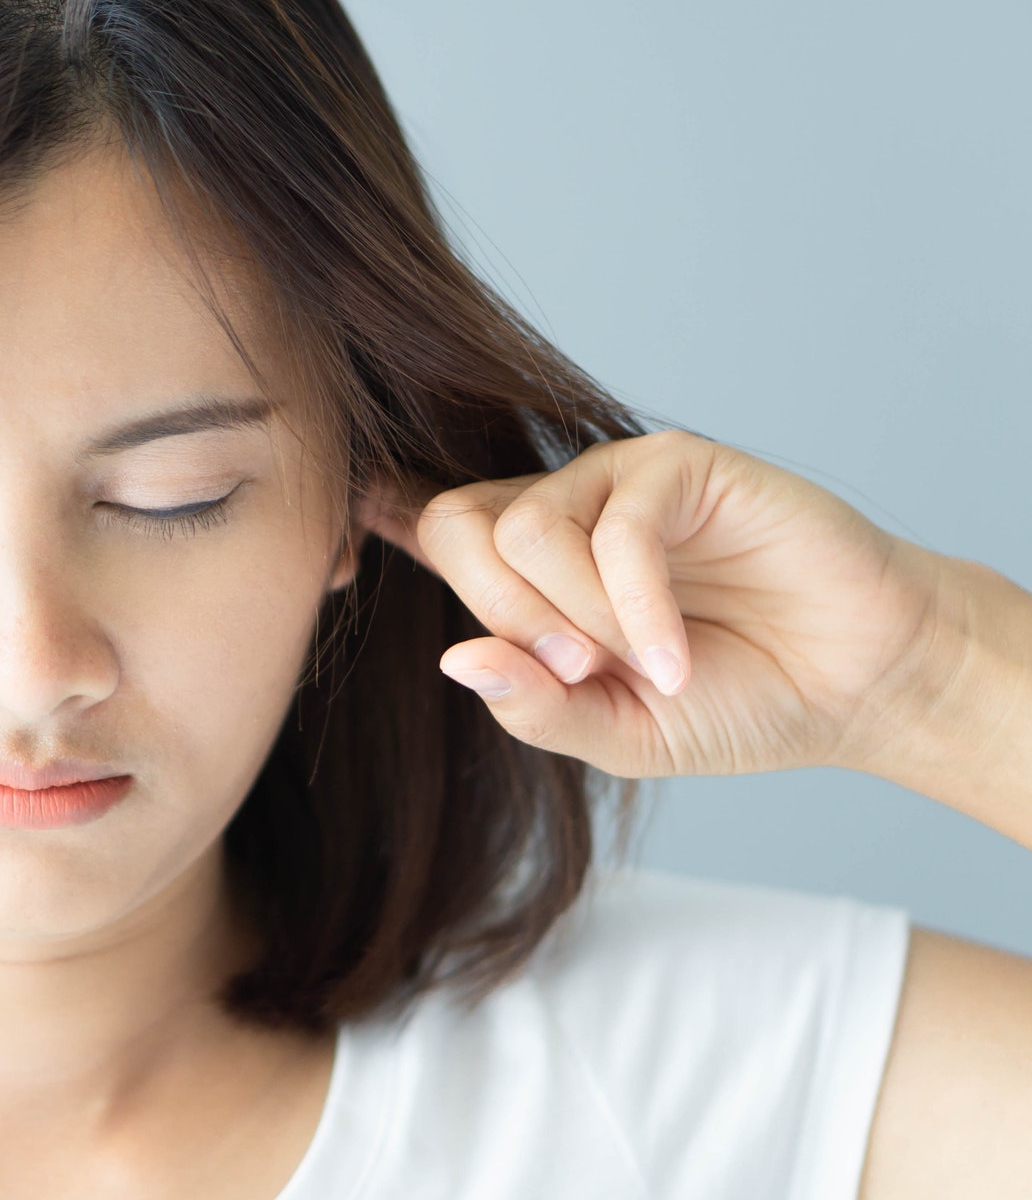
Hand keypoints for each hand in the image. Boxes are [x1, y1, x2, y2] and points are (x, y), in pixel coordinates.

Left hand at [357, 429, 956, 780]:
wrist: (852, 687)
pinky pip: (616, 526)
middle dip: (502, 612)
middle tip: (577, 669)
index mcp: (527, 570)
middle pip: (458, 526)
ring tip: (634, 663)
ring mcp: (615, 483)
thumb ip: (534, 702)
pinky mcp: (678, 467)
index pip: (433, 527)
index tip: (348, 518)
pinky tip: (674, 658)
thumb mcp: (615, 732)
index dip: (380, 517)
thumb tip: (453, 658)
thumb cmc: (731, 703)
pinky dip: (638, 609)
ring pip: (524, 527)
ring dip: (572, 614)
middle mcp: (559, 512)